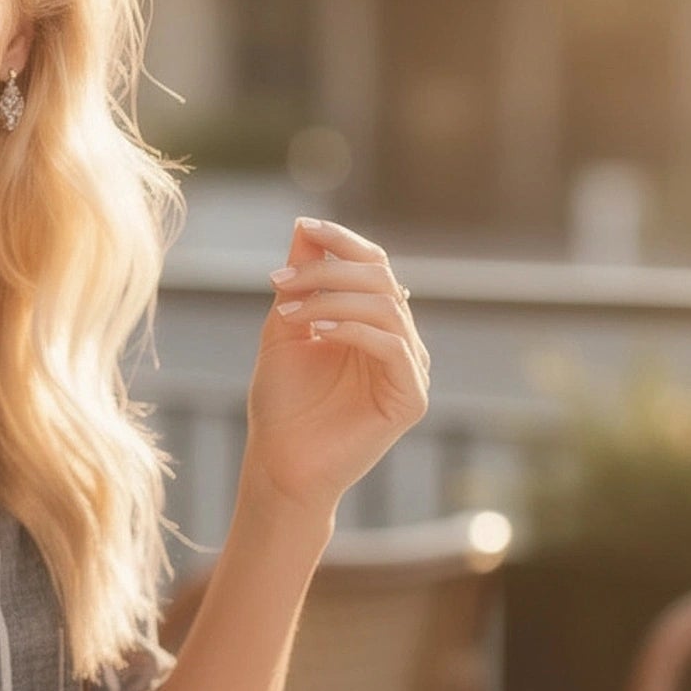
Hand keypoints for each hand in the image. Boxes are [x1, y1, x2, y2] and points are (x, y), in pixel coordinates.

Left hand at [243, 216, 429, 515]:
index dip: (342, 240)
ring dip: (332, 298)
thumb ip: (300, 281)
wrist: (280, 465)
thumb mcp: (285, 329)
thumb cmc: (281, 404)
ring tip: (288, 311)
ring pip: (386, 306)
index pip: (373, 264)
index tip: (304, 225)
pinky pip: (391, 346)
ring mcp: (410, 369)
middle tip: (280, 280)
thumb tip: (305, 225)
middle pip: (380, 278)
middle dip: (328, 270)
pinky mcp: (411, 398)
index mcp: (373, 322)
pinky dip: (352, 329)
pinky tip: (316, 330)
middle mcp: (398, 341)